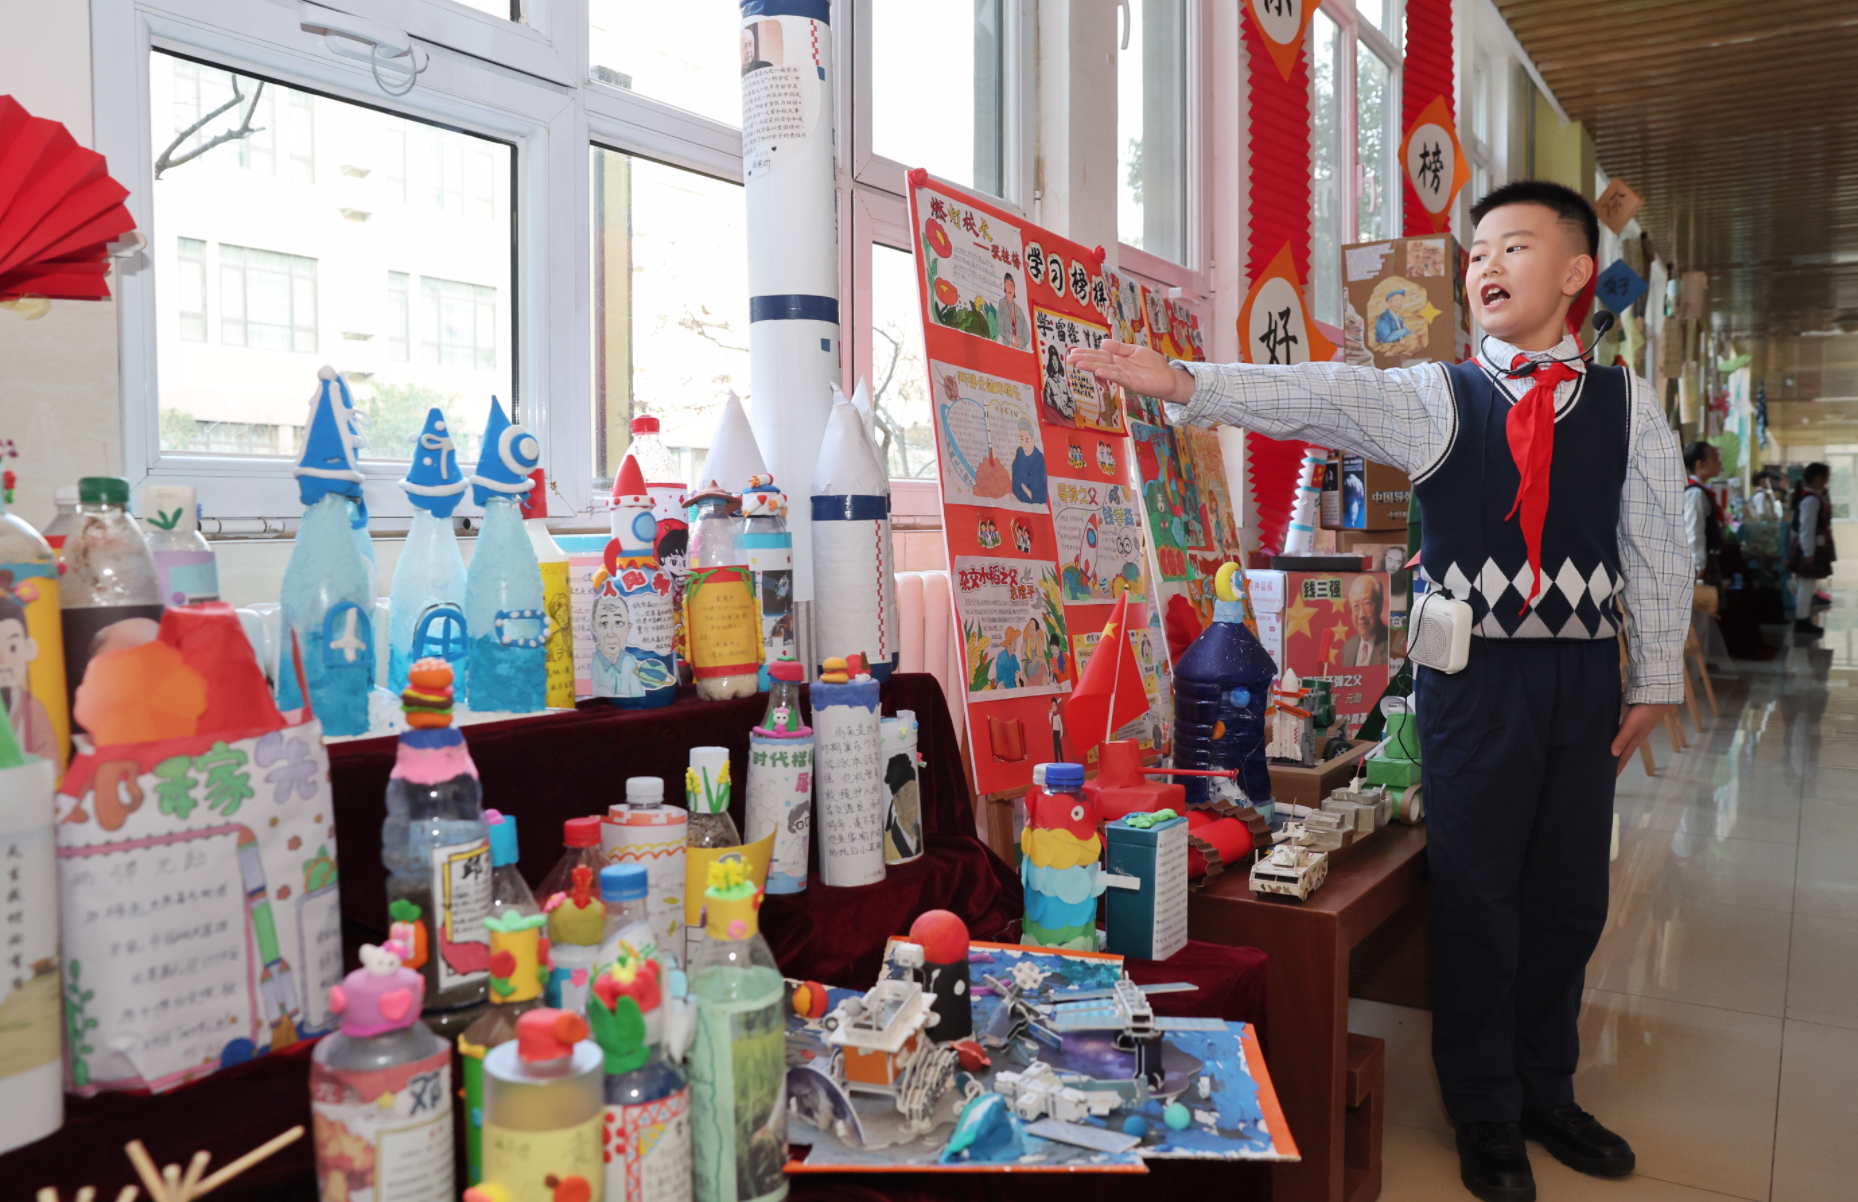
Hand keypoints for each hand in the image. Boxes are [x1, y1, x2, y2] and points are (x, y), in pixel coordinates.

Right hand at [1066, 340, 1196, 403]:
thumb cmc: (1153, 365)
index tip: (1073, 351)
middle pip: (1099, 362)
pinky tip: (1099, 371)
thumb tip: (1102, 342)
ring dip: (1092, 367)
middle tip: (1069, 358)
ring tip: (1079, 364)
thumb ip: (1119, 348)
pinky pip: (1118, 377)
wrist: (1168, 377)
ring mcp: (1124, 376)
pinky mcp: (1132, 383)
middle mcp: (1118, 367)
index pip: (1100, 354)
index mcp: (1118, 359)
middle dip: (1084, 359)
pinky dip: (1109, 374)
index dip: (1087, 353)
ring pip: (1105, 369)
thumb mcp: (1135, 350)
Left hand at [1611, 703, 1674, 776]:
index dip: (1617, 768)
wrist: (1658, 697)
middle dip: (1616, 762)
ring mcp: (1636, 730)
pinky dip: (1619, 740)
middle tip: (1606, 771)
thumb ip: (1622, 738)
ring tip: (1608, 757)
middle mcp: (1635, 737)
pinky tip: (1615, 738)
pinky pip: (1624, 734)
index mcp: (1634, 741)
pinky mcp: (1635, 722)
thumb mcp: (1632, 726)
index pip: (1623, 758)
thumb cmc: (1644, 712)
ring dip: (1617, 751)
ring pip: (1624, 744)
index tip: (1610, 779)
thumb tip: (1613, 754)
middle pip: (1623, 753)